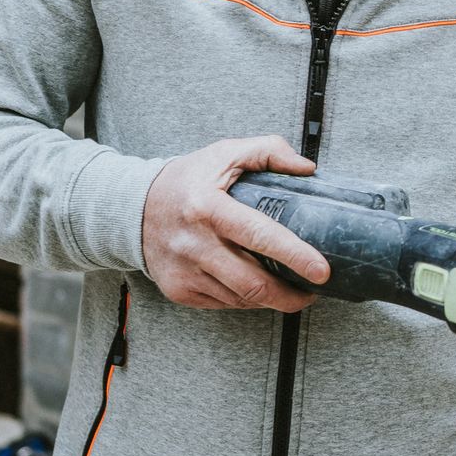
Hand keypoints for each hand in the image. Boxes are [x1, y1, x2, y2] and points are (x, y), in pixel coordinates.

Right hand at [141, 136, 330, 311]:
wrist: (133, 208)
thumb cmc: (187, 181)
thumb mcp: (224, 154)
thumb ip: (268, 151)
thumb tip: (307, 169)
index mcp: (207, 207)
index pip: (259, 236)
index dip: (294, 256)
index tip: (322, 271)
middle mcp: (193, 244)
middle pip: (253, 283)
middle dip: (291, 295)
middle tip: (313, 290)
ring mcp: (184, 271)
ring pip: (241, 299)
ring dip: (272, 299)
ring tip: (292, 289)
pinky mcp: (178, 290)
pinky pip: (224, 304)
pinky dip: (247, 300)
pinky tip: (259, 288)